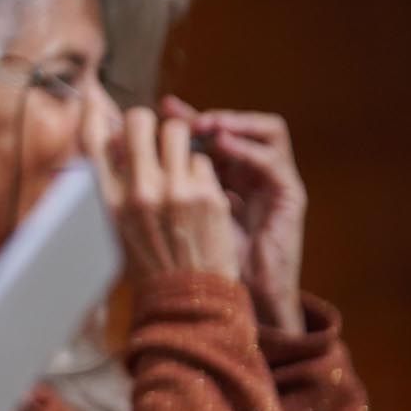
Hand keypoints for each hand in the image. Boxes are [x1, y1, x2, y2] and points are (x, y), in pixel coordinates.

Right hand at [88, 106, 238, 282]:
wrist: (187, 300)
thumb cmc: (149, 265)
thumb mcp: (117, 227)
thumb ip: (114, 187)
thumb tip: (117, 144)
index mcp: (109, 201)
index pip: (93, 140)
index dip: (94, 113)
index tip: (94, 99)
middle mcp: (139, 191)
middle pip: (140, 121)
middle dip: (148, 123)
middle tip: (153, 136)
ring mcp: (176, 191)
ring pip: (177, 132)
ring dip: (179, 143)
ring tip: (181, 165)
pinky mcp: (207, 195)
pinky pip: (204, 161)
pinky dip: (202, 172)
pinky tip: (200, 195)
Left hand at [161, 97, 306, 332]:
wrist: (227, 302)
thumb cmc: (195, 262)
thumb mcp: (171, 214)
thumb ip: (157, 180)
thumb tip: (120, 145)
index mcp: (224, 177)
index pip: (210, 134)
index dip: (184, 118)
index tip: (159, 108)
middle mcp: (252, 174)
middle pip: (236, 126)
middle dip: (207, 115)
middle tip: (178, 112)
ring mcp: (275, 183)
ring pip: (267, 130)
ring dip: (233, 121)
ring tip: (205, 124)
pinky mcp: (290, 196)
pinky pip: (273, 159)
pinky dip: (247, 147)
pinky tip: (221, 144)